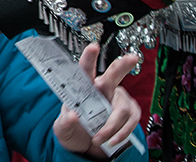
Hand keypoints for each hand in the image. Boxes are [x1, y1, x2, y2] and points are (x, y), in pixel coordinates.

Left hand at [54, 44, 140, 158]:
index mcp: (84, 89)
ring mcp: (119, 101)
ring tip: (99, 138)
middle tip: (132, 58)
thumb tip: (72, 116)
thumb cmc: (75, 131)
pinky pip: (131, 121)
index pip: (85, 71)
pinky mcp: (131, 113)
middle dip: (122, 66)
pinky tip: (112, 140)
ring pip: (123, 108)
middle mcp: (103, 90)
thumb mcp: (63, 129)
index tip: (93, 47)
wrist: (88, 147)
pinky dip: (121, 133)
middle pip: (114, 76)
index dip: (89, 59)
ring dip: (111, 126)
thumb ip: (65, 123)